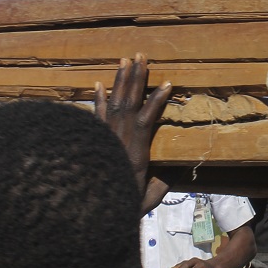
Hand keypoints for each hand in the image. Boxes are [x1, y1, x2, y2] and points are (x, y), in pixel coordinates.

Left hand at [95, 56, 172, 194]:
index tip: (167, 83)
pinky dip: (97, 100)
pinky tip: (98, 84)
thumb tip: (178, 168)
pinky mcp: (92, 141)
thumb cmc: (123, 206)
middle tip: (140, 55)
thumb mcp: (148, 197)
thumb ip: (163, 182)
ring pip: (112, 105)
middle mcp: (118, 141)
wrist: (89, 212)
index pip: (145, 120)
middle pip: (127, 104)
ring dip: (119, 81)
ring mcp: (103, 139)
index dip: (155, 101)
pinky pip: (95, 116)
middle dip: (134, 78)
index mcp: (134, 153)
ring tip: (123, 60)